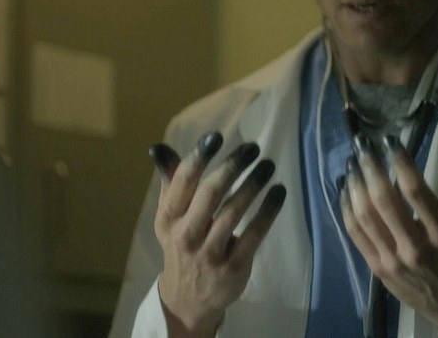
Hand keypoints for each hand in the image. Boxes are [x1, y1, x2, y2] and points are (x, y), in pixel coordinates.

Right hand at [150, 132, 285, 337]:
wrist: (187, 300)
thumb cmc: (183, 246)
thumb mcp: (170, 218)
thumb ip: (170, 182)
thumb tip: (159, 148)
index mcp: (169, 218)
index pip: (182, 182)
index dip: (198, 157)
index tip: (216, 137)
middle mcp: (186, 234)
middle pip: (210, 193)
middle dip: (232, 166)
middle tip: (252, 148)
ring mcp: (210, 253)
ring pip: (234, 212)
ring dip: (253, 184)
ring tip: (267, 166)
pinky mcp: (234, 268)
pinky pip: (254, 234)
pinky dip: (268, 211)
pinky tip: (278, 192)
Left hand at [339, 134, 437, 335]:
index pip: (414, 189)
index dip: (399, 161)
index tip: (390, 141)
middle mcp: (416, 248)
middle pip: (383, 200)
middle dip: (369, 166)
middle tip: (362, 144)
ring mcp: (394, 261)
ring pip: (364, 216)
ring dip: (355, 184)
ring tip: (352, 163)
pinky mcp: (379, 269)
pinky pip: (356, 234)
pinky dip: (346, 208)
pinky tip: (345, 189)